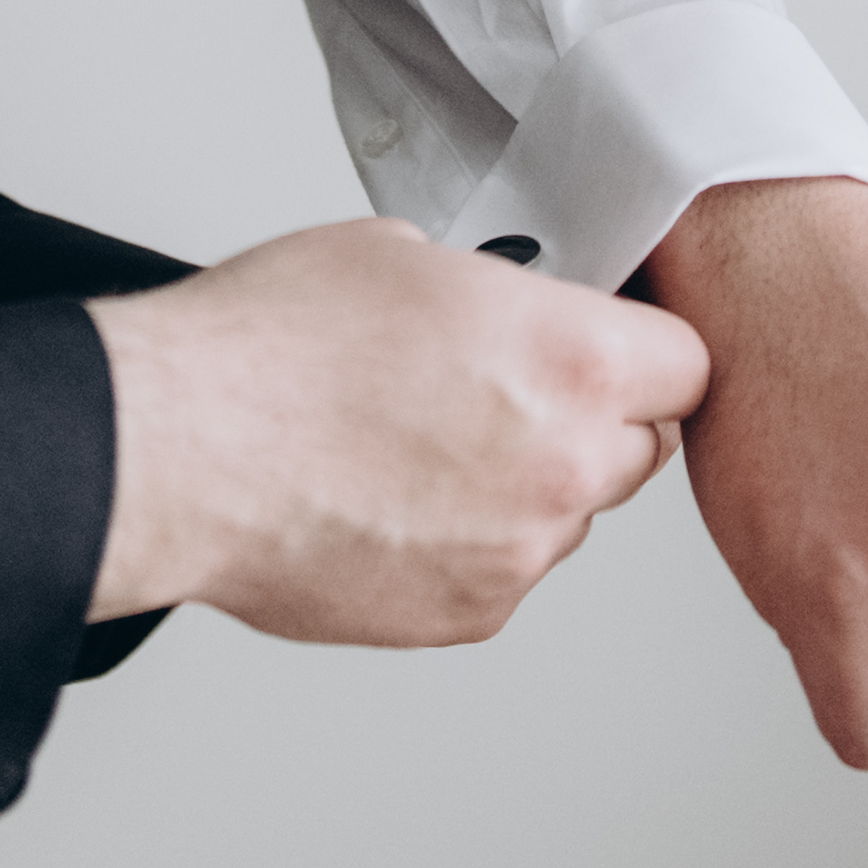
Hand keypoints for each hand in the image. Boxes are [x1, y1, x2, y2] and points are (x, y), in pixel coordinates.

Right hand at [85, 218, 710, 643]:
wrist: (180, 449)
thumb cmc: (272, 344)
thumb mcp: (409, 253)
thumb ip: (501, 298)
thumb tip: (513, 317)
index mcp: (573, 359)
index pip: (687, 365)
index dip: (646, 351)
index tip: (614, 348)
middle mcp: (565, 464)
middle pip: (640, 446)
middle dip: (594, 420)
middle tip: (507, 392)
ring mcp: (519, 552)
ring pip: (569, 514)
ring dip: (527, 485)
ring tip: (422, 445)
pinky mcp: (466, 614)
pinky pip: (504, 571)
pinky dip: (468, 543)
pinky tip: (392, 499)